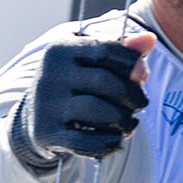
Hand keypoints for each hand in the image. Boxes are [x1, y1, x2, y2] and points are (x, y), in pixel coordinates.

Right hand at [10, 30, 156, 168]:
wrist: (33, 117)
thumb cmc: (72, 82)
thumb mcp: (89, 59)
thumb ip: (120, 49)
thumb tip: (149, 40)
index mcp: (61, 49)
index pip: (105, 50)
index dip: (131, 63)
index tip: (142, 74)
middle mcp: (51, 75)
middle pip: (105, 82)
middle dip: (132, 94)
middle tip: (140, 103)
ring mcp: (48, 106)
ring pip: (98, 112)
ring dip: (124, 120)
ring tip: (130, 123)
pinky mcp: (48, 133)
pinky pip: (86, 142)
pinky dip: (109, 143)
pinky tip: (118, 140)